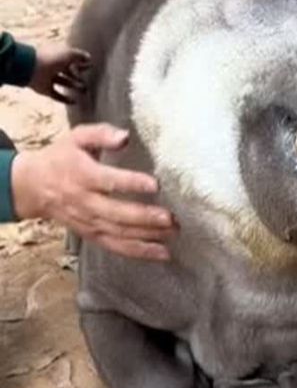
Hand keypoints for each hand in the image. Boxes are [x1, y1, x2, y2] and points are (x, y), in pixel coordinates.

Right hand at [10, 124, 176, 260]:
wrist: (32, 186)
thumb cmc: (62, 157)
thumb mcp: (77, 138)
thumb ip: (101, 134)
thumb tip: (124, 136)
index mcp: (82, 175)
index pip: (108, 181)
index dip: (131, 183)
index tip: (155, 184)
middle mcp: (85, 202)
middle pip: (116, 213)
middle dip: (144, 218)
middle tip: (170, 218)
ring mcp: (88, 222)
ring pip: (118, 233)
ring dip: (147, 236)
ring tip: (173, 234)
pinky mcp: (91, 234)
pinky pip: (115, 246)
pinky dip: (139, 252)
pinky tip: (162, 253)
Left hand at [29, 44, 90, 103]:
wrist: (32, 68)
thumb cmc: (52, 58)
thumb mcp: (69, 53)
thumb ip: (80, 55)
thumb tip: (89, 57)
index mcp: (57, 56)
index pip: (72, 60)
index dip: (81, 63)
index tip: (91, 66)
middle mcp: (53, 67)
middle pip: (68, 72)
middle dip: (78, 77)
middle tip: (88, 82)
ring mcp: (48, 78)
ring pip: (64, 83)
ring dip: (74, 87)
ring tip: (84, 91)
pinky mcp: (45, 89)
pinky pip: (57, 95)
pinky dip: (65, 99)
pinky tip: (74, 102)